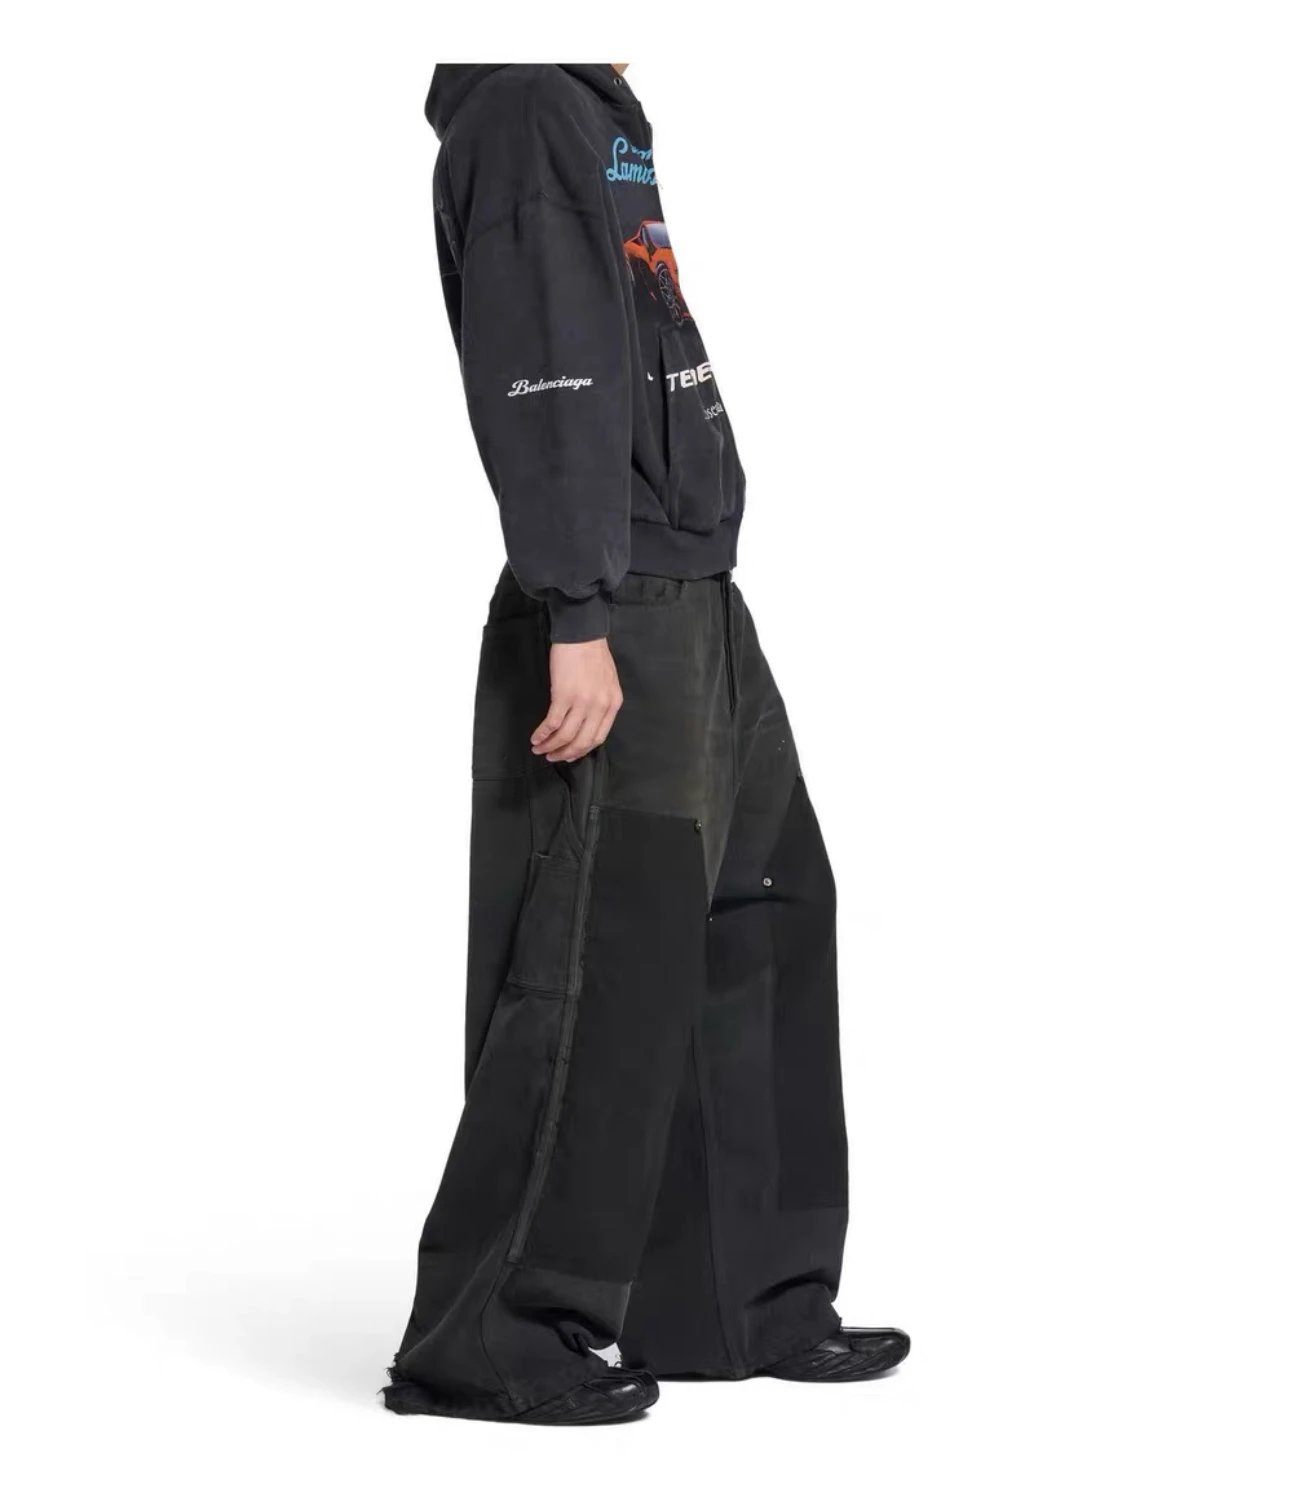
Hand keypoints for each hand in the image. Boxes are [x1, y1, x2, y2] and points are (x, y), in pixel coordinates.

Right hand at [530, 639, 623, 762]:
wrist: (582, 632)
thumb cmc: (592, 653)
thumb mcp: (607, 681)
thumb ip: (601, 702)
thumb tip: (587, 721)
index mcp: (613, 703)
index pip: (598, 738)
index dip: (581, 750)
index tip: (569, 755)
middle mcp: (600, 706)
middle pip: (582, 742)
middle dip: (565, 753)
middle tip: (552, 757)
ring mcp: (583, 702)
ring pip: (565, 735)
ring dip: (550, 746)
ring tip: (540, 749)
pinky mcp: (564, 695)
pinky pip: (552, 723)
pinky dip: (543, 733)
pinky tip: (536, 737)